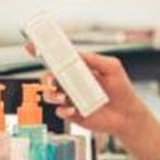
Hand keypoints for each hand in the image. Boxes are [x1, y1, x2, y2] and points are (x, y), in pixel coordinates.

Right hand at [25, 45, 159, 159]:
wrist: (128, 114)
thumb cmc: (121, 89)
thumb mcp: (112, 68)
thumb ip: (94, 59)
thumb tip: (77, 53)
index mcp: (78, 69)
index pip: (58, 59)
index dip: (43, 51)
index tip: (31, 45)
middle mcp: (71, 83)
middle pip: (48, 77)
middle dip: (46, 77)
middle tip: (52, 80)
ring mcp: (70, 99)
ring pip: (50, 95)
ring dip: (52, 95)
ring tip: (62, 97)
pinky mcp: (72, 114)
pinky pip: (60, 112)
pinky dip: (64, 110)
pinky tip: (73, 109)